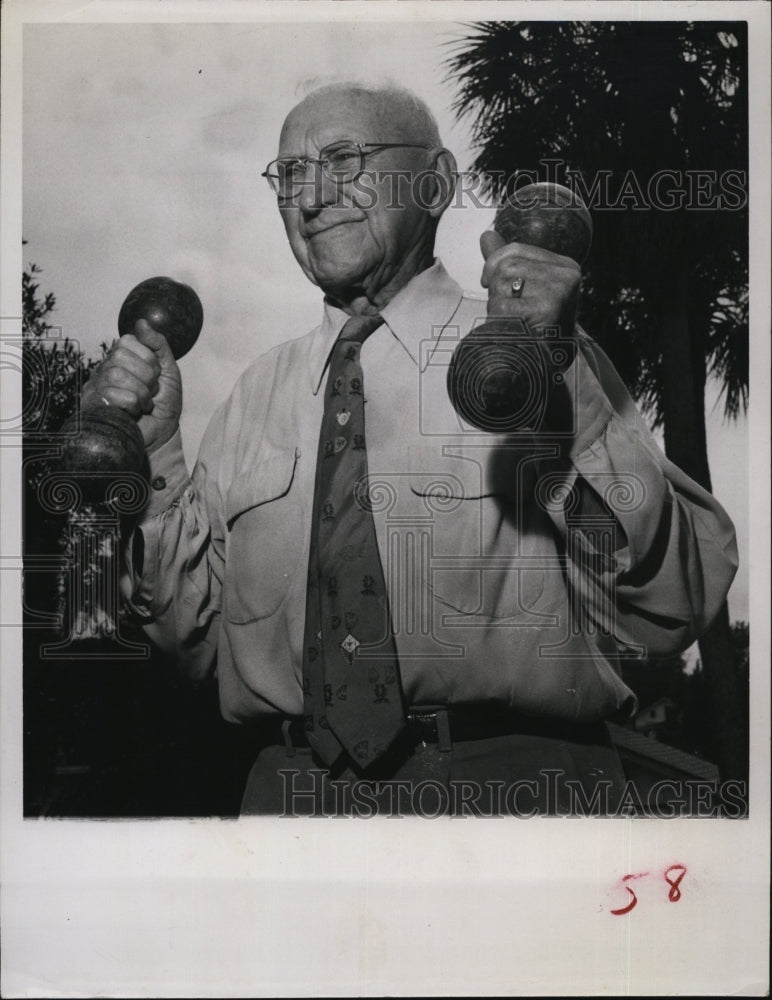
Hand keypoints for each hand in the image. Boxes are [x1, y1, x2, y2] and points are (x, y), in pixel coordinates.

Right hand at [81, 320, 181, 453]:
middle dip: (146, 378)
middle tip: (150, 392)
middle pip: (121, 357)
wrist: (162, 435)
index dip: (148, 360)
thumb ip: (158, 345)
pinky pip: (113, 395)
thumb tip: (141, 322)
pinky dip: (132, 405)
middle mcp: (104, 369)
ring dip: (140, 393)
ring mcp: (96, 387)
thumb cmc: (164, 405)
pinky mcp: (93, 407)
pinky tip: (133, 413)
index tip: (156, 376)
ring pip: (117, 375)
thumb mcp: (169, 371)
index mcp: (121, 358)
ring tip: (143, 404)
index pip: (127, 341)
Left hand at [480, 229, 580, 339]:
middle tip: (509, 312)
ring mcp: (559, 291)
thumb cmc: (534, 327)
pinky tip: (513, 331)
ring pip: (502, 283)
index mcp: (564, 266)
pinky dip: (498, 320)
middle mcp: (566, 275)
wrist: (544, 365)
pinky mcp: (548, 308)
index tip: (493, 287)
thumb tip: (486, 236)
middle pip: (507, 266)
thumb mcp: (525, 290)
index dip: (494, 267)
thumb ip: (506, 261)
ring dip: (497, 305)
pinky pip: (503, 305)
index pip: (516, 250)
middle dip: (497, 290)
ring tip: (514, 321)